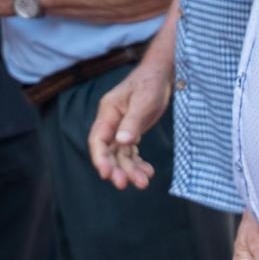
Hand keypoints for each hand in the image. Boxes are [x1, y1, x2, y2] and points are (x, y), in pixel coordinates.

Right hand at [86, 56, 170, 188]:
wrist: (161, 75)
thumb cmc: (150, 83)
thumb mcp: (144, 101)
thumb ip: (133, 121)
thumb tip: (122, 142)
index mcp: (108, 112)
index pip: (98, 139)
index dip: (100, 158)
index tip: (107, 175)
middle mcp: (111, 122)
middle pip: (108, 151)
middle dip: (116, 169)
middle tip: (124, 184)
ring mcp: (120, 128)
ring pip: (120, 155)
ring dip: (130, 170)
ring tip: (143, 182)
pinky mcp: (131, 131)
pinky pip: (130, 152)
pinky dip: (138, 163)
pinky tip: (148, 172)